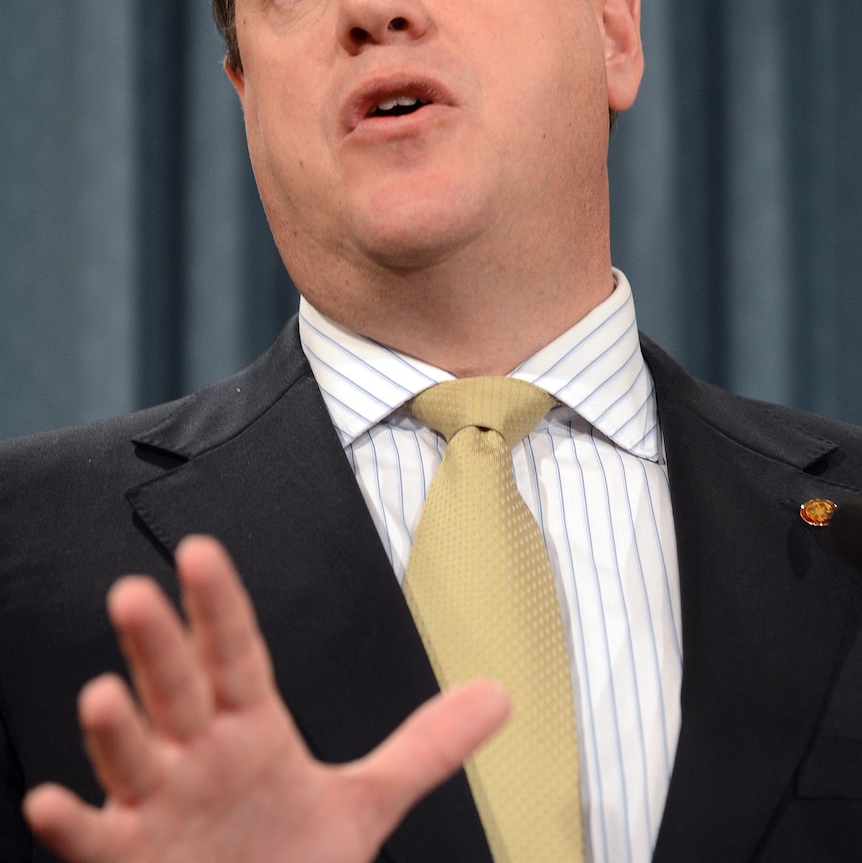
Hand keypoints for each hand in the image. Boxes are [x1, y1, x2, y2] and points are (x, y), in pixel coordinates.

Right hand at [24, 536, 509, 862]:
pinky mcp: (131, 860)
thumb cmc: (290, 854)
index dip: (220, 605)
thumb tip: (500, 695)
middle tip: (137, 591)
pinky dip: (73, 824)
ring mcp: (162, 806)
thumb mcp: (363, 801)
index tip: (201, 552)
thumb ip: (425, 745)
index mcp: (250, 728)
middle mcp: (200, 755)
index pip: (236, 654)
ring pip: (134, 756)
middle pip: (178, 689)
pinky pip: (95, 840)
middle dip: (159, 644)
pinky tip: (51, 800)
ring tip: (103, 694)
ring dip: (115, 728)